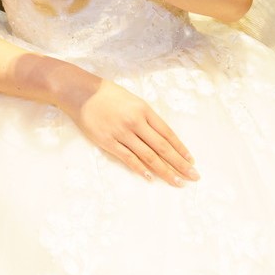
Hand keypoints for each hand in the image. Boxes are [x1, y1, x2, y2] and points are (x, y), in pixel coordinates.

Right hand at [57, 79, 196, 184]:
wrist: (81, 92)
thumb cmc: (107, 94)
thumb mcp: (132, 100)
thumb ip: (146, 117)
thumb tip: (161, 137)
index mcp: (144, 110)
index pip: (168, 133)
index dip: (181, 148)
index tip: (191, 161)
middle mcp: (135, 122)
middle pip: (162, 147)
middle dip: (180, 164)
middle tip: (193, 176)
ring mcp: (122, 133)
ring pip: (148, 156)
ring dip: (165, 171)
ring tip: (177, 182)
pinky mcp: (108, 142)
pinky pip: (128, 158)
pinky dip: (140, 169)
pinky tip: (151, 178)